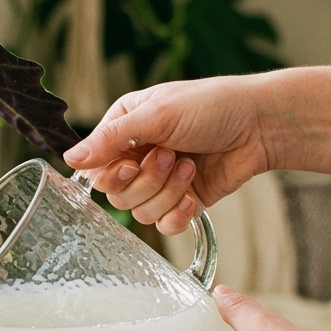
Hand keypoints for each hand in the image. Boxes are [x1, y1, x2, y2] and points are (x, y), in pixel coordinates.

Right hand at [65, 77, 274, 234]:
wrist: (260, 124)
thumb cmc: (212, 106)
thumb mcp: (156, 114)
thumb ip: (110, 139)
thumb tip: (69, 158)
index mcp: (123, 130)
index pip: (94, 168)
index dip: (109, 174)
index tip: (130, 164)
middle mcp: (136, 157)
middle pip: (116, 194)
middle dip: (146, 180)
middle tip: (171, 156)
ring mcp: (159, 182)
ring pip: (139, 211)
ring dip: (167, 192)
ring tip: (190, 166)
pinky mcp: (182, 201)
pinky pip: (163, 225)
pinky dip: (178, 214)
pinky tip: (194, 195)